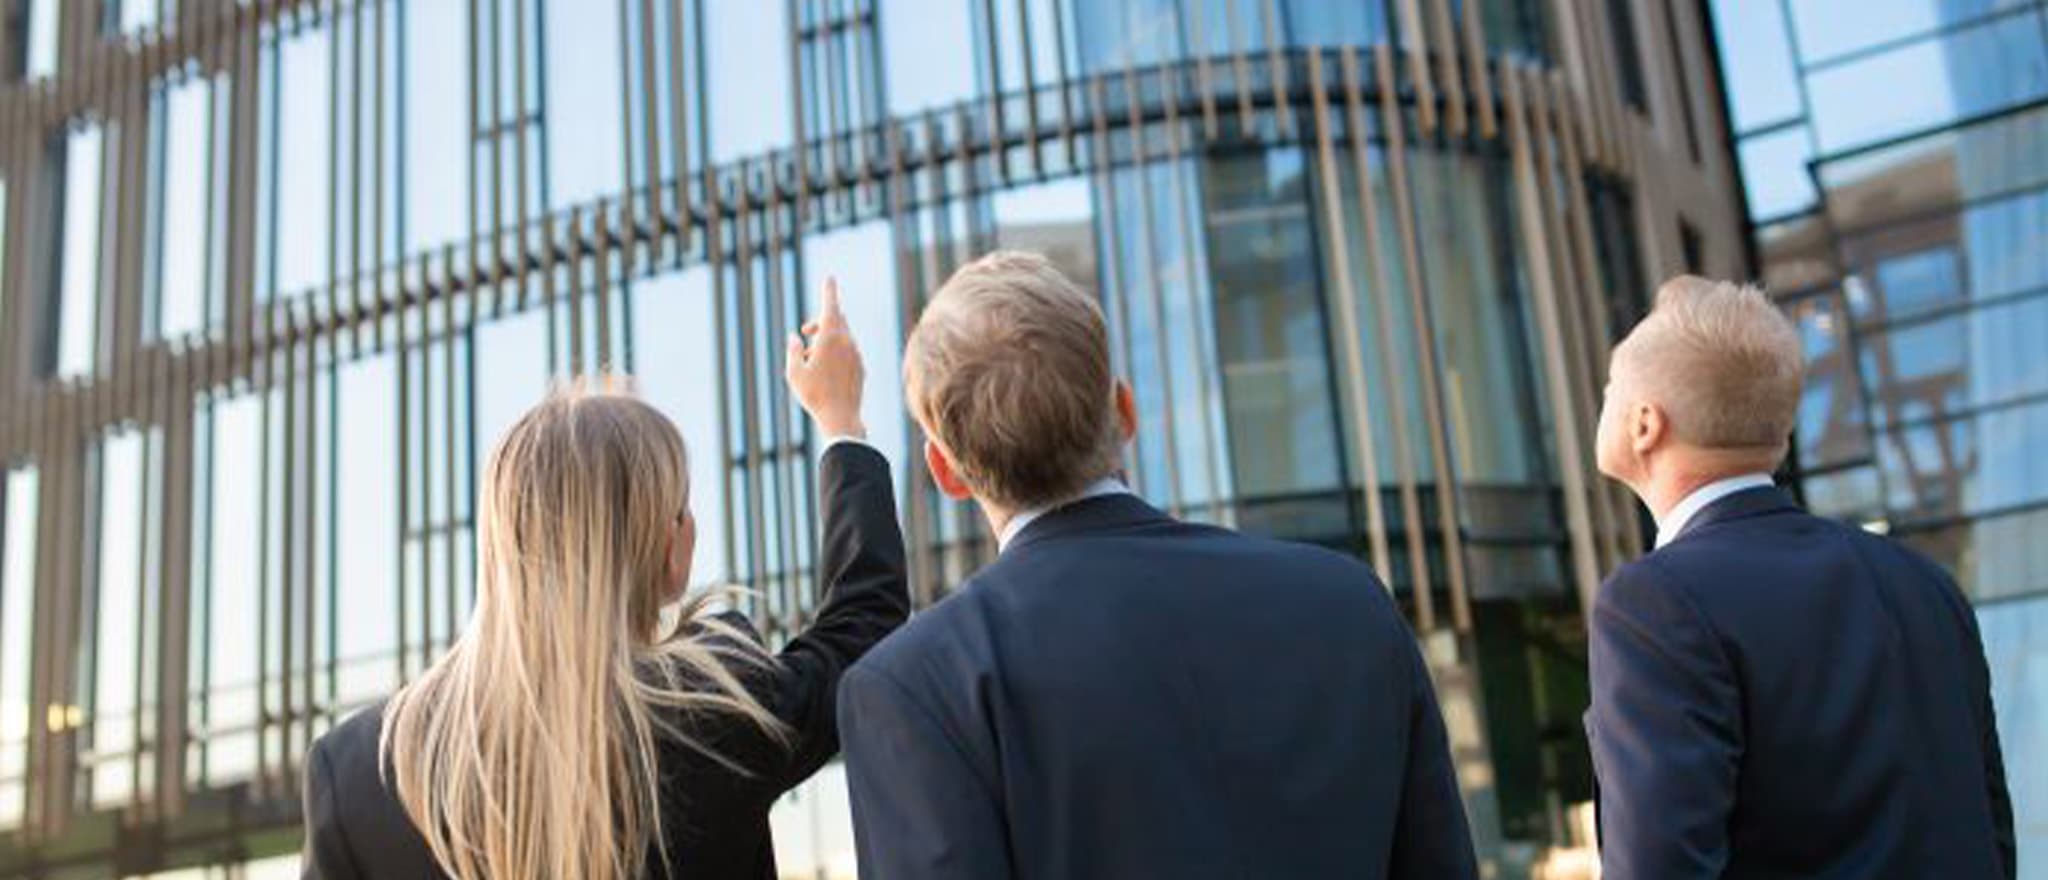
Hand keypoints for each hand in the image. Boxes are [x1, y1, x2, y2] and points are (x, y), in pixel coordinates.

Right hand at [786, 277, 867, 439]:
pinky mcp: (861, 367)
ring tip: (810, 359)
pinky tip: (825, 371)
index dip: (829, 291)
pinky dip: (836, 353)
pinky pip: (848, 352)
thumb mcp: (794, 372)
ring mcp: (857, 355)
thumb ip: (793, 350)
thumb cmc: (814, 395)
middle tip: (805, 332)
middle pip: (836, 320)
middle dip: (820, 322)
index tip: (830, 278)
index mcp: (832, 338)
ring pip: (842, 337)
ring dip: (826, 340)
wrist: (842, 419)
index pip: (830, 306)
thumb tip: (794, 337)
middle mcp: (848, 342)